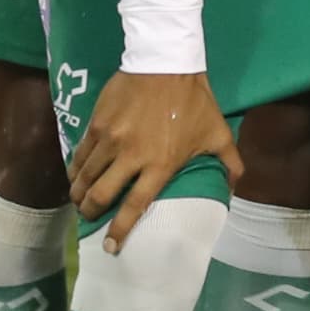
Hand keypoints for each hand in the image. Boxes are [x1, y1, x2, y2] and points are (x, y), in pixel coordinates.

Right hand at [69, 69, 238, 242]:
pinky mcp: (96, 125)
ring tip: (79, 200)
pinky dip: (75, 169)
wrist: (166, 63)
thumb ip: (229, 162)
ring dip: (79, 193)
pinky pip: (80, 155)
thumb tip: (234, 187)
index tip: (111, 247)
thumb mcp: (218, 133)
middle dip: (90, 212)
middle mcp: (132, 157)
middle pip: (101, 196)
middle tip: (89, 217)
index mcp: (161, 165)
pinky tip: (75, 176)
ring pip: (86, 177)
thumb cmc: (195, 101)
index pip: (135, 206)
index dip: (120, 230)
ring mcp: (111, 141)